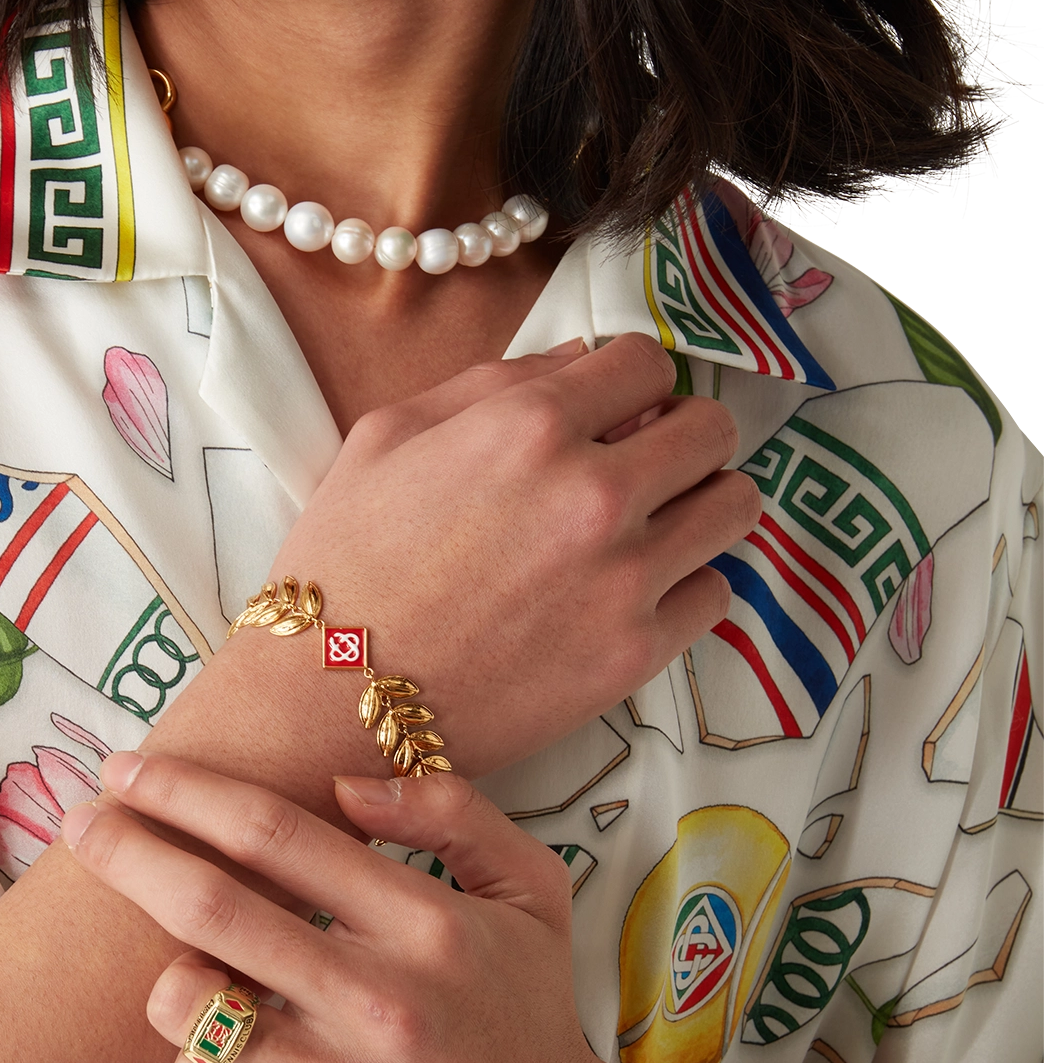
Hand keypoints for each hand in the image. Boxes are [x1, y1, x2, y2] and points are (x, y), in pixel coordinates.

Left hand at [62, 750, 606, 1062]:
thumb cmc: (528, 1017)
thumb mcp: (529, 892)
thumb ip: (451, 813)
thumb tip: (342, 784)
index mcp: (425, 925)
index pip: (275, 834)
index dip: (185, 791)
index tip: (129, 770)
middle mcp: (378, 1002)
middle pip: (208, 904)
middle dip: (125, 850)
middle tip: (81, 822)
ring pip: (186, 1003)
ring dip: (167, 969)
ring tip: (191, 964)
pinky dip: (194, 1055)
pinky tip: (228, 1045)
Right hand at [258, 331, 758, 775]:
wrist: (328, 700)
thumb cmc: (343, 565)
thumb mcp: (387, 436)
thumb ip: (493, 382)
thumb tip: (580, 363)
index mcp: (532, 424)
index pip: (648, 363)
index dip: (630, 381)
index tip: (616, 408)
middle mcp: (596, 493)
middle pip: (711, 431)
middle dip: (680, 436)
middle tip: (644, 464)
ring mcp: (624, 578)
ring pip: (735, 508)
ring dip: (701, 504)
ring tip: (655, 525)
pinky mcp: (635, 655)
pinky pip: (714, 595)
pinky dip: (684, 587)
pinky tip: (631, 592)